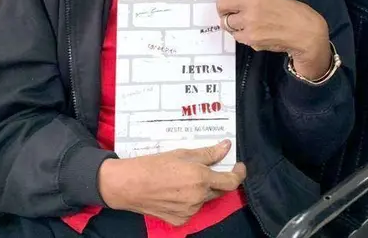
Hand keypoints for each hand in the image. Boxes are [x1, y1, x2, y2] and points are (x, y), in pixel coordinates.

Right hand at [98, 140, 245, 225]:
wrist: (128, 185)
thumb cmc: (154, 165)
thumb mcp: (182, 153)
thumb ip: (208, 153)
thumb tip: (226, 146)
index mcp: (201, 178)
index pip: (231, 181)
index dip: (239, 173)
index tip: (239, 166)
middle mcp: (198, 197)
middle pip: (219, 190)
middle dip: (219, 179)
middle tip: (210, 168)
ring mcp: (189, 211)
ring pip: (205, 199)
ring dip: (203, 189)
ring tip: (186, 178)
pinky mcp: (180, 221)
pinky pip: (192, 209)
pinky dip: (191, 200)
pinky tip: (177, 191)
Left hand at [217, 0, 331, 79]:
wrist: (305, 31)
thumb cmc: (290, 11)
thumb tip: (230, 0)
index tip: (228, 2)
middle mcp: (250, 2)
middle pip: (221, 5)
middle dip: (223, 11)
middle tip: (230, 15)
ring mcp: (249, 21)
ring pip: (226, 23)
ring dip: (233, 25)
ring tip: (244, 25)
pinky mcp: (250, 37)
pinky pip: (236, 36)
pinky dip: (241, 36)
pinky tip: (253, 34)